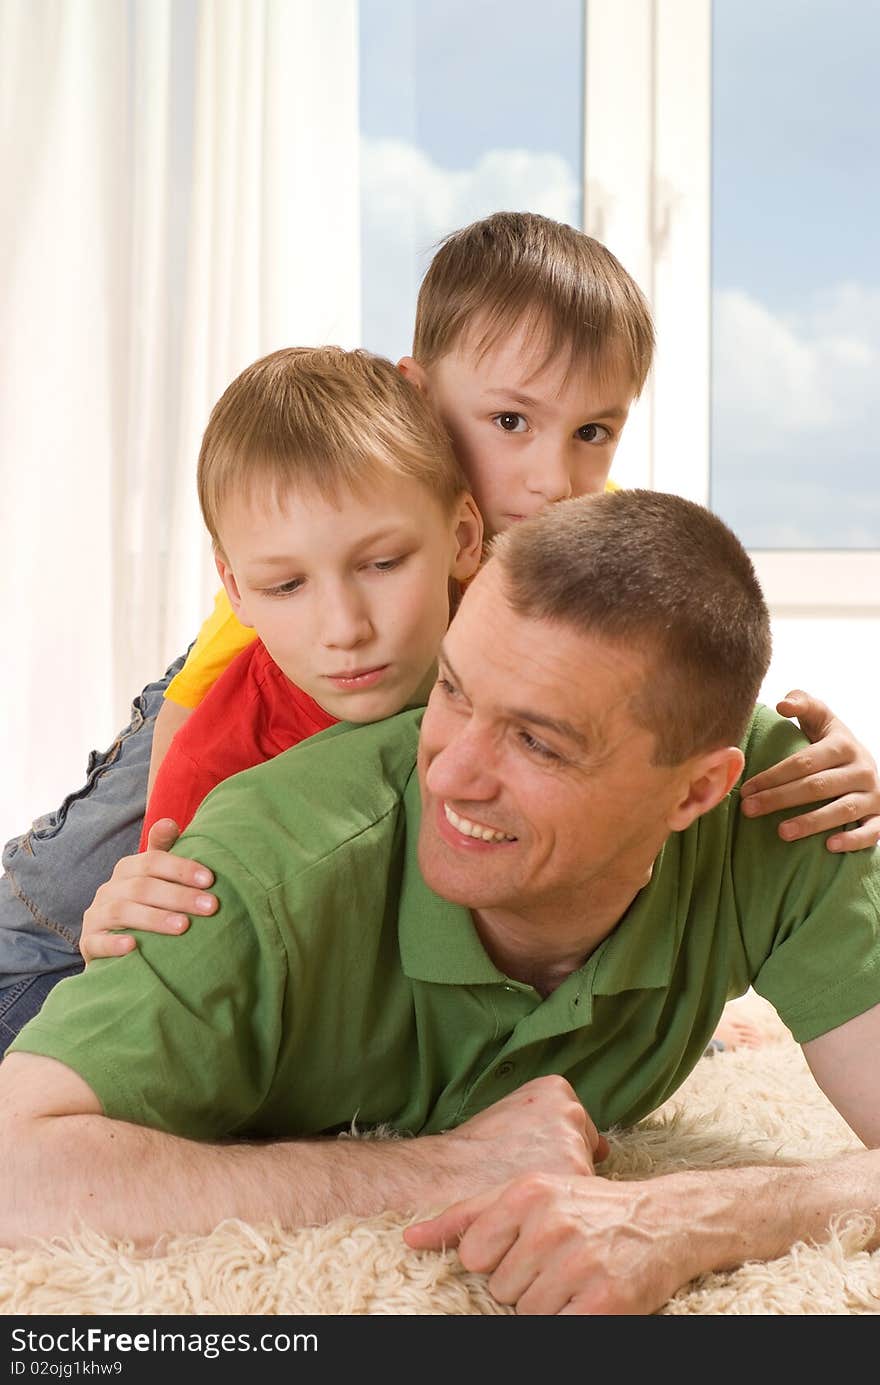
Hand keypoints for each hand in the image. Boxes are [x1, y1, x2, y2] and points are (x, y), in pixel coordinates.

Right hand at [80, 819, 218, 960]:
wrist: (113, 946)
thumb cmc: (144, 907)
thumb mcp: (155, 879)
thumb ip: (164, 852)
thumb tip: (170, 822)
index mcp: (127, 869)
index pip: (153, 861)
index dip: (181, 868)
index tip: (209, 879)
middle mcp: (109, 889)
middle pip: (142, 887)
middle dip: (179, 896)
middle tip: (210, 906)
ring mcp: (96, 916)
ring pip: (122, 911)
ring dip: (154, 918)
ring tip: (183, 926)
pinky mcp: (89, 944)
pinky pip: (97, 942)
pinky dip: (113, 944)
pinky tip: (133, 946)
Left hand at [404, 1171, 693, 1314]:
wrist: (661, 1220)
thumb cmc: (584, 1207)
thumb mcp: (528, 1193)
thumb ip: (467, 1215)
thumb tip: (410, 1240)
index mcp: (527, 1192)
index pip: (474, 1255)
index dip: (497, 1261)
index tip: (526, 1248)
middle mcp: (551, 1223)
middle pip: (501, 1287)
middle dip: (525, 1283)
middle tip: (560, 1260)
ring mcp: (579, 1263)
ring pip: (527, 1313)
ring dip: (548, 1305)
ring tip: (574, 1278)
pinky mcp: (605, 1302)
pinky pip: (558, 1328)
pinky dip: (570, 1319)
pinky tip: (587, 1298)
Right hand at [435, 1076, 608, 1201]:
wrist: (443, 1177)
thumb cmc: (473, 1149)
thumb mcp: (512, 1113)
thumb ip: (554, 1120)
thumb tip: (605, 1147)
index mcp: (556, 1089)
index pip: (578, 1126)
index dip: (553, 1149)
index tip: (525, 1155)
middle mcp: (572, 1112)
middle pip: (585, 1151)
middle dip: (561, 1169)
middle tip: (521, 1176)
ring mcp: (575, 1146)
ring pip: (583, 1179)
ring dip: (563, 1192)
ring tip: (521, 1191)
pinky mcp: (574, 1181)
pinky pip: (579, 1205)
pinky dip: (562, 1213)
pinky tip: (532, 1208)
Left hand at [740, 690, 879, 851]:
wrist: (867, 762)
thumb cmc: (832, 742)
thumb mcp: (821, 718)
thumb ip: (802, 703)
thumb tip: (782, 704)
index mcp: (843, 745)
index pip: (803, 762)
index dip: (773, 775)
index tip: (745, 788)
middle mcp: (861, 769)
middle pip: (817, 786)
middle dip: (780, 799)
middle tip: (749, 810)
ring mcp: (873, 795)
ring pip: (842, 810)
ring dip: (811, 822)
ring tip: (781, 832)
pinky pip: (871, 832)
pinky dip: (852, 840)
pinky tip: (829, 846)